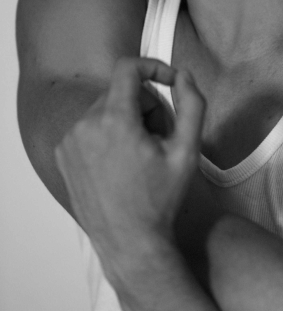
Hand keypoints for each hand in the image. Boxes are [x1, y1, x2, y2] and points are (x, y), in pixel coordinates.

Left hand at [55, 57, 205, 267]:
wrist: (130, 243)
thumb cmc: (160, 200)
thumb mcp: (188, 151)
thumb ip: (191, 105)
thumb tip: (183, 76)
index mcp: (114, 120)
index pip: (129, 68)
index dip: (154, 67)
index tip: (170, 82)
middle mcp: (85, 125)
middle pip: (121, 91)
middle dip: (145, 105)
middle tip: (161, 137)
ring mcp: (69, 141)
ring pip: (105, 108)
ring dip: (126, 119)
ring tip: (140, 155)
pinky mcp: (63, 155)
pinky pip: (89, 127)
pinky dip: (107, 134)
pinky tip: (121, 163)